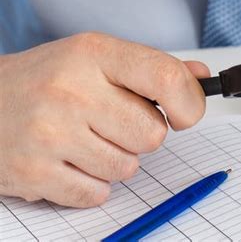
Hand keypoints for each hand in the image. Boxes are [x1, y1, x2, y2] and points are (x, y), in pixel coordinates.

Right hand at [0, 32, 208, 206]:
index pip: (164, 76)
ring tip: (87, 138)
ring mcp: (51, 134)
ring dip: (116, 159)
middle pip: (152, 133)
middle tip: (116, 122)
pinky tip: (70, 159)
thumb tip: (199, 78)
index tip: (187, 112)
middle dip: (143, 134)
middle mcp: (72, 91)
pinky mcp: (35, 174)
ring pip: (127, 167)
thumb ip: (148, 67)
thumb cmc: (47, 78)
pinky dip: (91, 183)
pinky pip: (96, 194)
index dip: (189, 101)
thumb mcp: (95, 56)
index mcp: (93, 54)